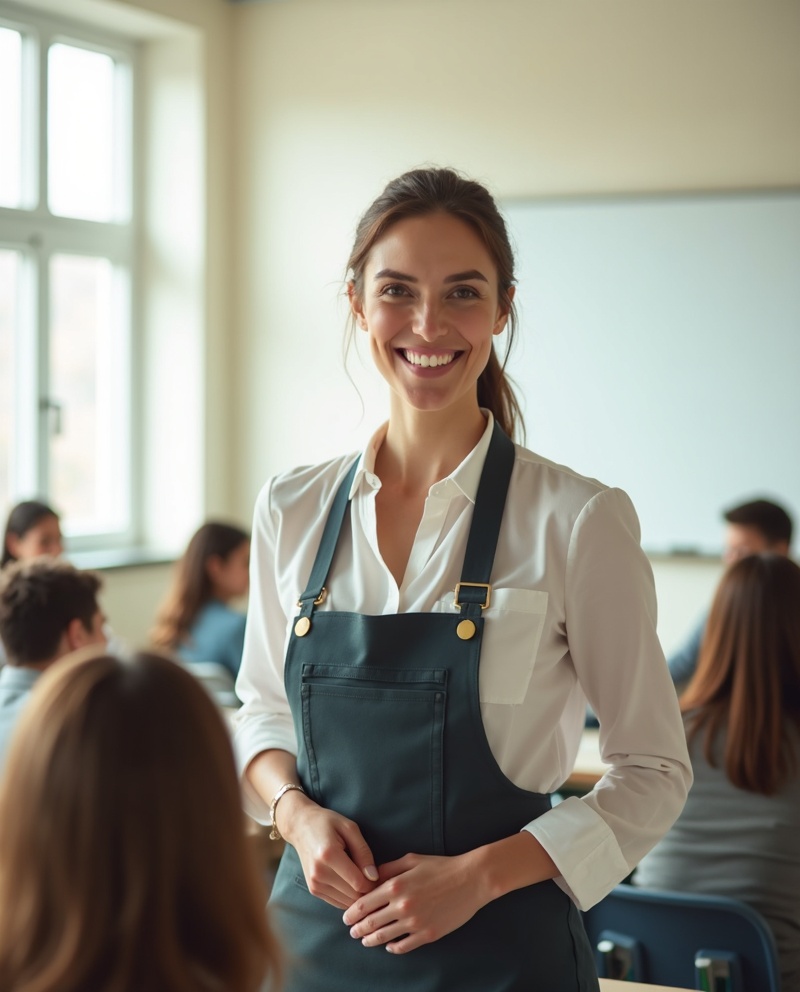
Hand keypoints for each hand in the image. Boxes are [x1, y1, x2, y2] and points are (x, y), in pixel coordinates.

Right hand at [280, 792, 378, 909]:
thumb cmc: (328, 822)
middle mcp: (319, 873)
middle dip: (370, 891)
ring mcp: (314, 884)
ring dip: (360, 896)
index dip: (375, 883)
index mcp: (329, 855)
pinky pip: (338, 902)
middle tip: (378, 879)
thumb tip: (374, 877)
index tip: (383, 875)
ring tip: (366, 880)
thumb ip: (363, 852)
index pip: (359, 883)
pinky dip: (349, 897)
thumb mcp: (350, 828)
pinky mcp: (314, 890)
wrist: (300, 826)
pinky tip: (354, 884)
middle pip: (354, 895)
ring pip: (347, 903)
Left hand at [342, 852, 487, 953]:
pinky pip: (404, 946)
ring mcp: (415, 922)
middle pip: (371, 923)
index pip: (364, 903)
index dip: (352, 913)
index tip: (346, 917)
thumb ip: (389, 869)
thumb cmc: (441, 866)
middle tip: (351, 931)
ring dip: (371, 940)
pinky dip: (393, 948)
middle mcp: (402, 906)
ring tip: (365, 940)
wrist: (471, 879)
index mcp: (396, 886)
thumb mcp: (412, 860)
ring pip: (384, 937)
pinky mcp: (428, 934)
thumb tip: (371, 877)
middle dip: (357, 928)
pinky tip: (389, 946)